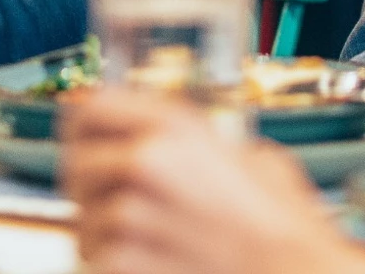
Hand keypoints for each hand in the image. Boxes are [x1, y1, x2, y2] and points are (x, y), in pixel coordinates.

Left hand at [60, 91, 364, 273]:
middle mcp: (145, 162)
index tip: (84, 137)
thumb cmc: (288, 232)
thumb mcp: (257, 159)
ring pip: (83, 218)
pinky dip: (113, 265)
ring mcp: (130, 214)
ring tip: (146, 242)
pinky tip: (150, 264)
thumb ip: (208, 145)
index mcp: (175, 127)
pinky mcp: (122, 263)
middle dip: (91, 185)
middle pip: (77, 163)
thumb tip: (187, 147)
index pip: (90, 106)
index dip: (82, 124)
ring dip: (103, 232)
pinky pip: (93, 258)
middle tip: (116, 202)